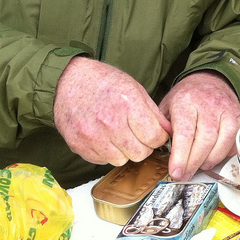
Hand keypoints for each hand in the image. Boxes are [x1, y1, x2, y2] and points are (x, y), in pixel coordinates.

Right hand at [54, 56, 171, 165]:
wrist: (70, 79)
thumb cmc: (105, 81)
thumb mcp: (135, 89)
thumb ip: (153, 113)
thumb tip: (168, 132)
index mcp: (128, 104)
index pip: (153, 137)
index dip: (158, 138)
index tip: (156, 135)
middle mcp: (109, 122)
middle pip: (139, 153)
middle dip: (143, 146)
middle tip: (138, 137)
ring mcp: (91, 135)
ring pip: (121, 160)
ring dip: (124, 151)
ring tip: (120, 136)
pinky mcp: (77, 144)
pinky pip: (101, 161)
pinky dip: (106, 153)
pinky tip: (104, 137)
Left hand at [159, 71, 239, 180]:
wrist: (210, 80)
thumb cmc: (186, 98)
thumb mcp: (167, 106)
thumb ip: (163, 127)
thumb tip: (160, 152)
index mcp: (186, 101)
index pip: (185, 133)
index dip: (181, 156)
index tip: (176, 172)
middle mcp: (209, 104)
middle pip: (205, 140)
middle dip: (194, 163)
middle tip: (185, 175)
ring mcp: (226, 110)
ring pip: (222, 142)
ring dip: (210, 160)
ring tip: (199, 167)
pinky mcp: (238, 116)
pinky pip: (234, 141)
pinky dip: (225, 154)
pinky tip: (214, 157)